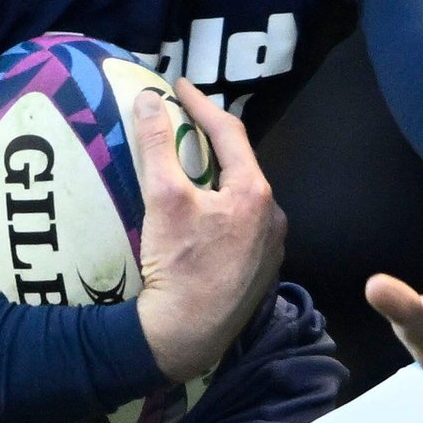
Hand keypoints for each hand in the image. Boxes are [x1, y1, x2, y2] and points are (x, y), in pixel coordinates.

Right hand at [128, 77, 280, 386]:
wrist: (186, 336)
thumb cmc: (178, 265)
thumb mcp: (163, 197)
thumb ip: (156, 143)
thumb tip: (148, 99)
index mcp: (255, 192)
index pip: (229, 133)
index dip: (201, 104)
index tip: (178, 87)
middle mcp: (273, 217)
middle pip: (239, 166)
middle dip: (211, 144)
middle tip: (182, 127)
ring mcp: (270, 249)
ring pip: (242, 200)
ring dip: (218, 182)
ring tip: (189, 173)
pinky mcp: (259, 274)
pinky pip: (242, 230)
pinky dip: (222, 214)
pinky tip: (201, 222)